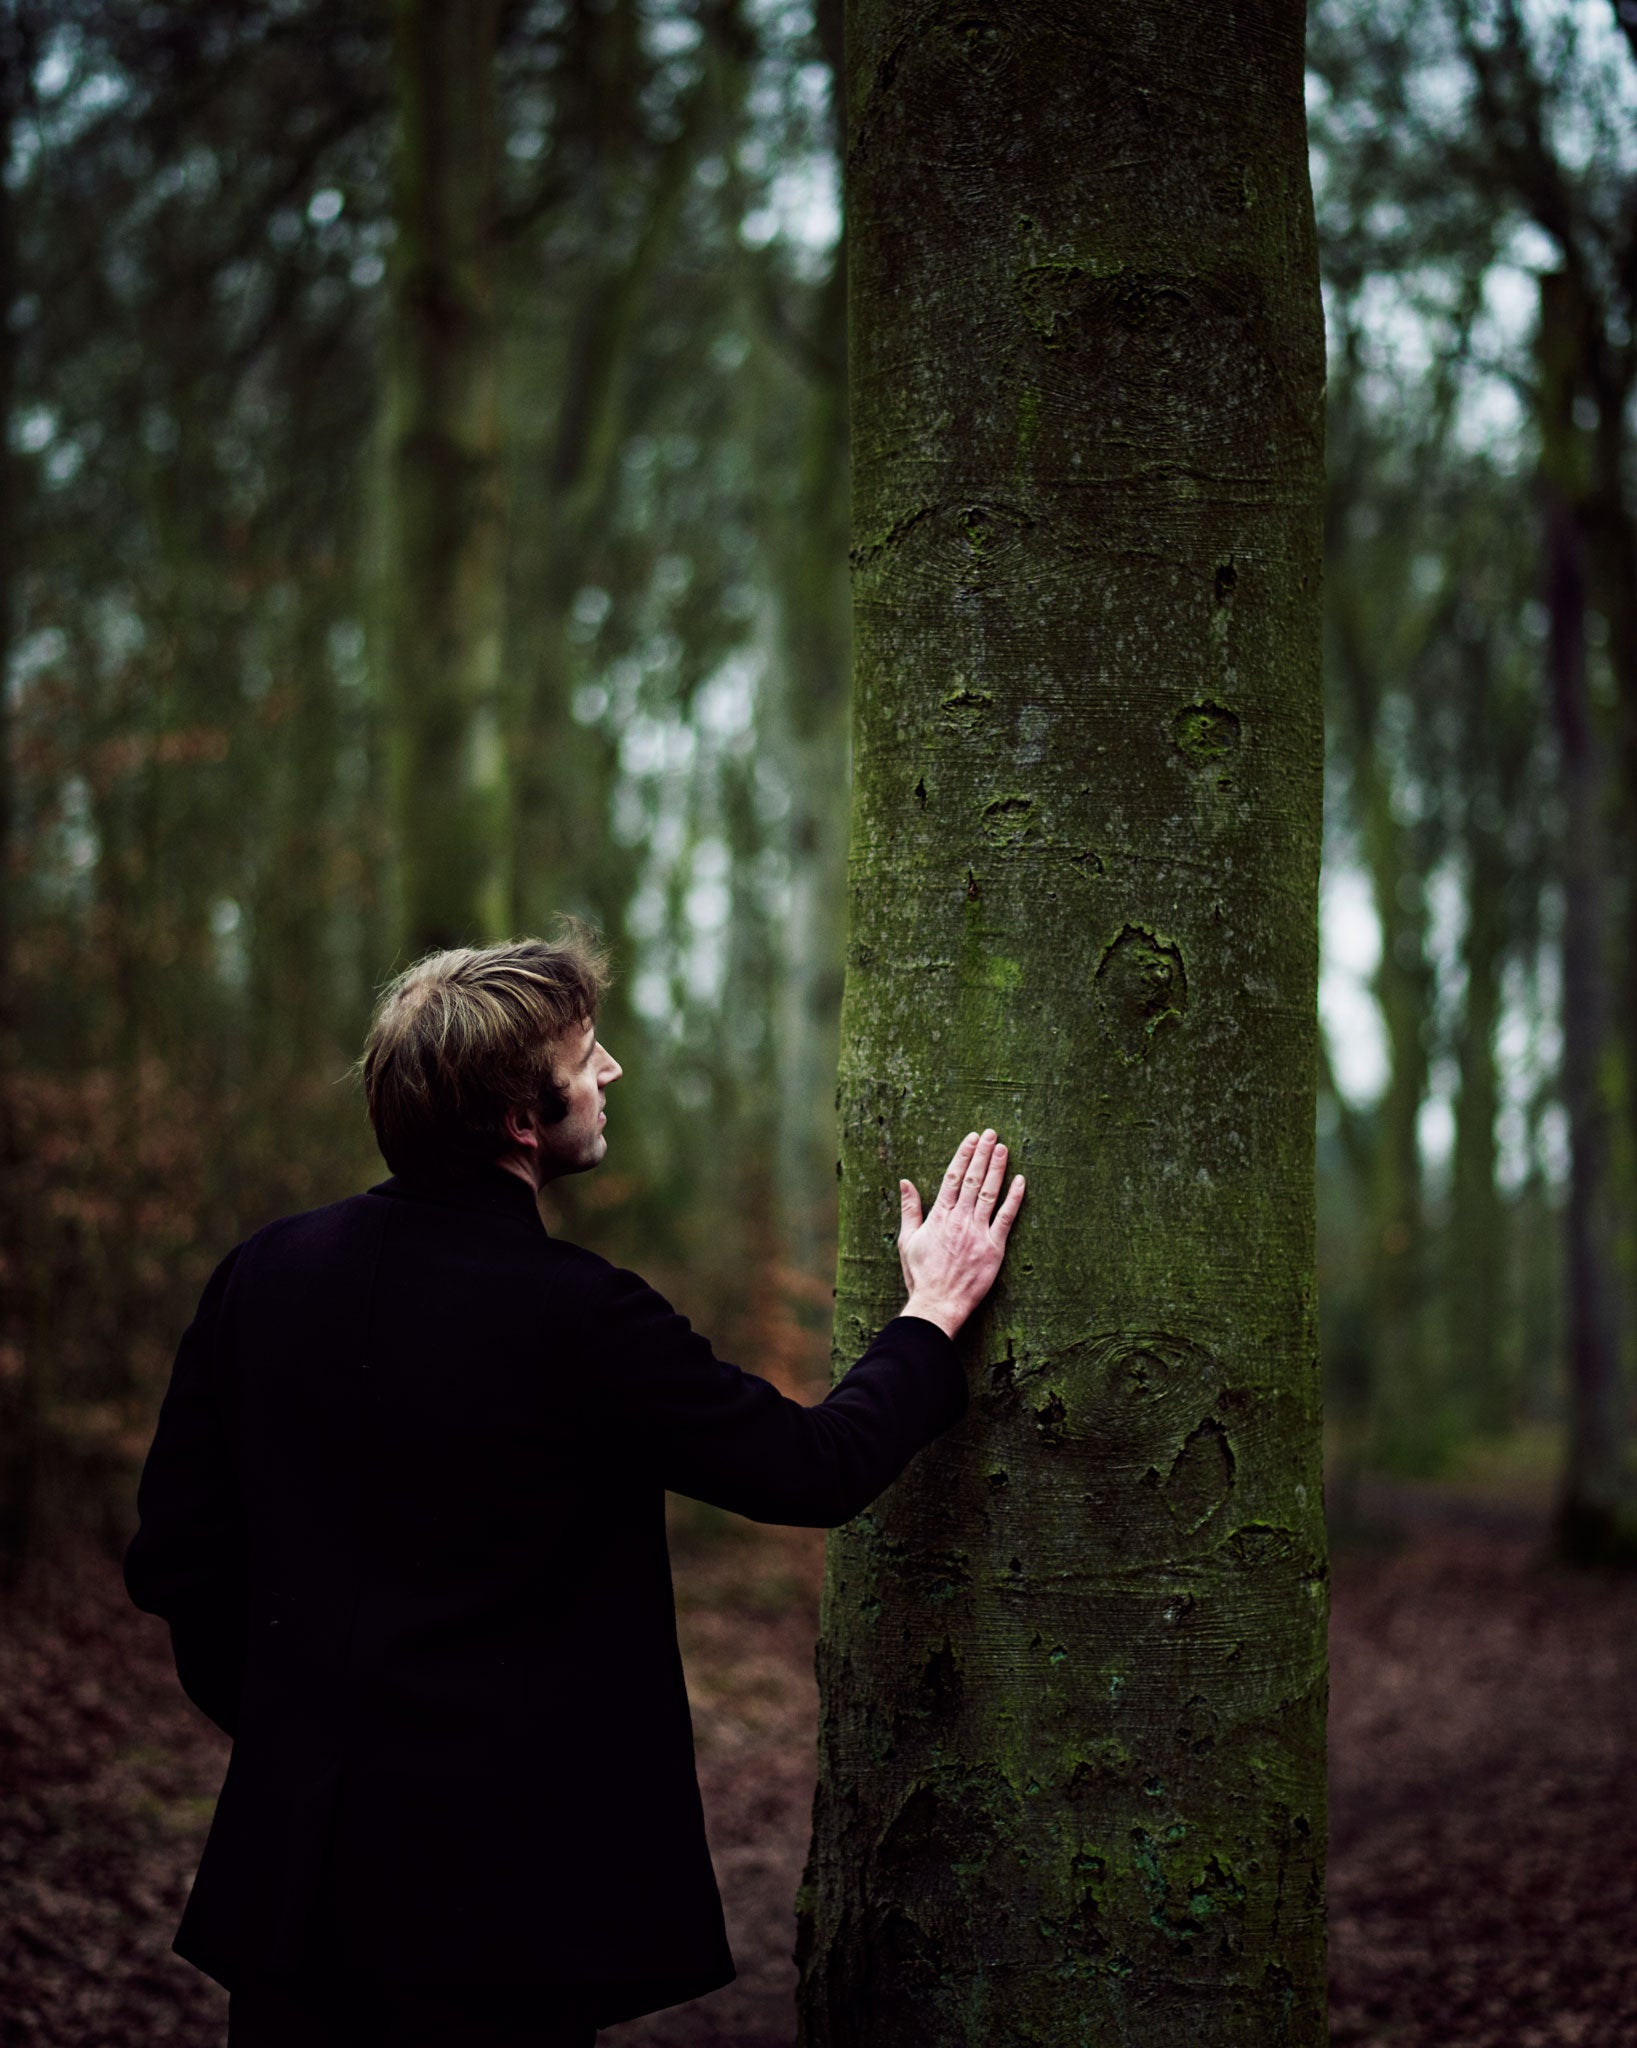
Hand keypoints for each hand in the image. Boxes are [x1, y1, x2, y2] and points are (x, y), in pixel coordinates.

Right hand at [897, 1129, 1025, 1339]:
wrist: (938, 1303)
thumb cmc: (920, 1275)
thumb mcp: (907, 1240)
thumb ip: (910, 1209)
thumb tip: (905, 1182)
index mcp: (939, 1216)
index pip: (952, 1177)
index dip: (963, 1155)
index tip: (971, 1138)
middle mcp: (959, 1219)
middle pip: (973, 1179)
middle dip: (982, 1153)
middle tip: (991, 1133)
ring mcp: (978, 1232)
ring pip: (989, 1193)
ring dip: (997, 1168)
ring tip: (1002, 1148)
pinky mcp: (994, 1248)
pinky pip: (1006, 1218)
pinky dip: (1014, 1198)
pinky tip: (1020, 1181)